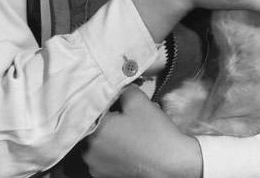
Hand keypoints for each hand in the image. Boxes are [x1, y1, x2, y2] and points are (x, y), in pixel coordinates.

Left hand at [83, 85, 201, 177]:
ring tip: (132, 127)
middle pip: (95, 125)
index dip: (105, 100)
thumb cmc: (153, 133)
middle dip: (109, 116)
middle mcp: (88, 153)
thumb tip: (119, 90)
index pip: (91, 108)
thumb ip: (123, 90)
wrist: (172, 167)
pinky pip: (106, 155)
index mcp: (92, 132)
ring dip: (112, 132)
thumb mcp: (138, 101)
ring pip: (100, 141)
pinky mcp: (107, 176)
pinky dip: (116, 147)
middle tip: (126, 111)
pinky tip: (133, 142)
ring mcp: (96, 167)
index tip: (117, 97)